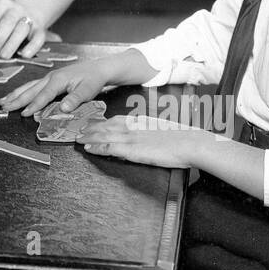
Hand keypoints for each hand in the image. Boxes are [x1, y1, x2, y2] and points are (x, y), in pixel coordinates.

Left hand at [0, 0, 45, 59]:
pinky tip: (24, 55)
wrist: (28, 13)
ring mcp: (30, 18)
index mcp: (0, 5)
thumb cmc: (2, 21)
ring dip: (12, 43)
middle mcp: (16, 9)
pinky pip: (39, 37)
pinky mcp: (40, 29)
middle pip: (7, 22)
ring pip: (22, 29)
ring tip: (3, 56)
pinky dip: (32, 46)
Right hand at [0, 60, 114, 115]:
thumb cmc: (94, 78)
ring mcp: (49, 77)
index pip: (43, 95)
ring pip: (29, 87)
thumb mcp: (88, 90)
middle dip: (16, 99)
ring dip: (16, 94)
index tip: (24, 113)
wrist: (99, 68)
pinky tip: (16, 95)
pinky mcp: (51, 79)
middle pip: (30, 90)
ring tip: (3, 101)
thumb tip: (63, 108)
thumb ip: (75, 99)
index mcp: (58, 80)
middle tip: (4, 107)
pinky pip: (33, 85)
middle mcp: (50, 77)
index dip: (33, 105)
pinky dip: (22, 91)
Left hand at [79, 115, 208, 168]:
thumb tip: (141, 138)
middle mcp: (133, 126)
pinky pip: (109, 147)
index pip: (115, 120)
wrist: (190, 142)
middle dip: (90, 128)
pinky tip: (88, 149)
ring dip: (88, 137)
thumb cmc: (182, 138)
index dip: (101, 122)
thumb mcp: (161, 130)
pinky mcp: (132, 150)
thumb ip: (148, 132)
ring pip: (103, 135)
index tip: (92, 124)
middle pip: (105, 126)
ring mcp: (131, 137)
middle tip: (78, 130)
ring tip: (78, 139)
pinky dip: (97, 147)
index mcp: (140, 121)